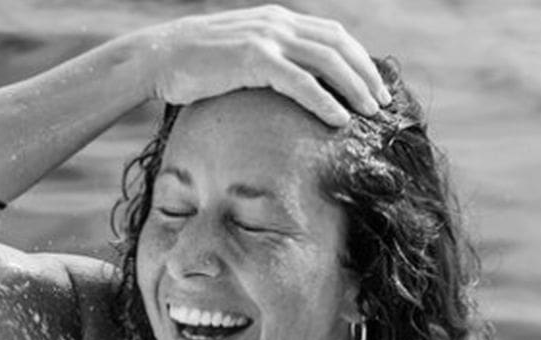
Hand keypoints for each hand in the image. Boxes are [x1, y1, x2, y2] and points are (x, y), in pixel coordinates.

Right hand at [130, 4, 389, 126]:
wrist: (157, 58)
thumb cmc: (192, 65)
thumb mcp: (237, 54)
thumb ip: (265, 60)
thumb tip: (285, 87)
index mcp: (277, 19)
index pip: (332, 34)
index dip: (358, 58)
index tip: (373, 84)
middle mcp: (277, 23)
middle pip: (338, 45)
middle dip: (366, 74)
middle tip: (383, 102)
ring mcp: (266, 38)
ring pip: (327, 62)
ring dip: (354, 88)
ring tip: (370, 114)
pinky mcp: (254, 59)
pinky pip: (301, 82)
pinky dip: (325, 101)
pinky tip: (339, 120)